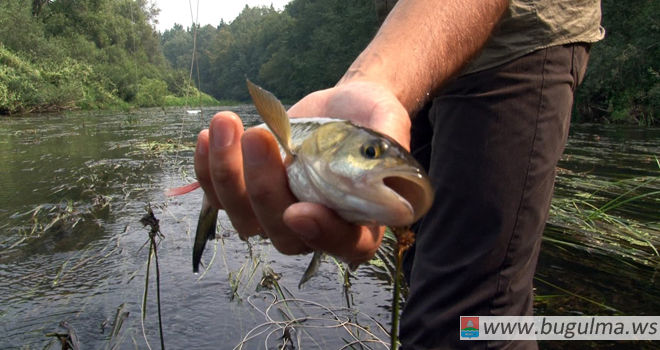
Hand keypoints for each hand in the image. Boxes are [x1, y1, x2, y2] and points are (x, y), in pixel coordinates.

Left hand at [194, 81, 410, 264]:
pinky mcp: (250, 196)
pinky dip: (207, 171)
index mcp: (360, 223)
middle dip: (264, 189)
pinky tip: (207, 136)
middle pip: (283, 235)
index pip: (346, 244)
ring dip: (227, 174)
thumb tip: (379, 164)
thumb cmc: (370, 118)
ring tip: (227, 122)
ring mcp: (278, 216)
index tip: (300, 210)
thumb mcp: (388, 121)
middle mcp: (316, 229)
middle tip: (260, 137)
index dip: (322, 234)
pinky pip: (219, 199)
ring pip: (245, 220)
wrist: (342, 106)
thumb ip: (388, 142)